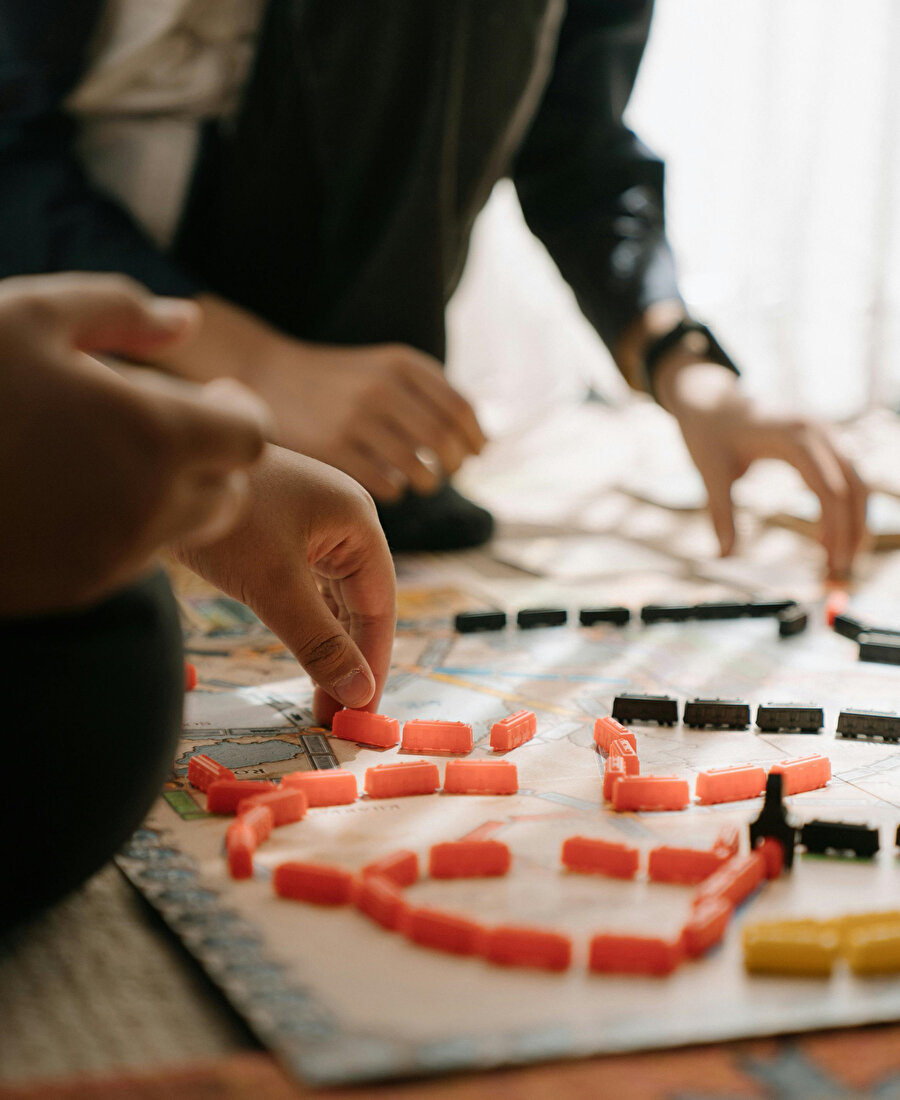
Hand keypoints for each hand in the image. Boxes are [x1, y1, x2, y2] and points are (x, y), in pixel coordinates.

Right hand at [0, 274, 271, 615]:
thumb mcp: (29, 315)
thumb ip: (121, 311)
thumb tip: (186, 320)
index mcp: (154, 435)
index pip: (249, 438)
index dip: (237, 415)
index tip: (211, 397)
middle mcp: (150, 507)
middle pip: (229, 491)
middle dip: (212, 458)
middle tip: (168, 425)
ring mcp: (114, 556)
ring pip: (186, 528)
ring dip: (173, 493)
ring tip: (112, 453)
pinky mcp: (78, 589)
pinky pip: (135, 556)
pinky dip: (128, 524)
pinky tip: (75, 490)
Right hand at [147, 294, 486, 499]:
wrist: (268, 374)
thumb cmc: (339, 381)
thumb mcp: (385, 367)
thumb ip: (430, 392)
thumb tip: (480, 442)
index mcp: (401, 364)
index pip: (461, 410)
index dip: (475, 438)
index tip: (476, 452)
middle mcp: (383, 388)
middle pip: (446, 444)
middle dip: (455, 465)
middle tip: (449, 471)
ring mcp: (356, 420)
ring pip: (420, 472)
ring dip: (428, 483)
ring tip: (420, 480)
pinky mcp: (333, 449)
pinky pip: (387, 486)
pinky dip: (395, 490)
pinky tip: (387, 481)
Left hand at [172, 446, 395, 724]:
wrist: (160, 468)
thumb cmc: (228, 515)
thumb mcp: (275, 583)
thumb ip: (319, 641)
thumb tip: (359, 694)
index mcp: (356, 522)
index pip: (380, 604)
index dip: (375, 660)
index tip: (366, 711)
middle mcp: (342, 523)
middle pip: (360, 604)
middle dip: (351, 660)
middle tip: (338, 718)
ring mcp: (312, 528)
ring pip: (333, 600)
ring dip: (329, 648)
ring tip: (321, 702)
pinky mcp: (282, 537)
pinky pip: (308, 590)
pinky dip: (307, 627)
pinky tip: (304, 661)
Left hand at [655, 358, 867, 578]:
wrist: (709, 398)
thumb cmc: (708, 432)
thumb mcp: (710, 473)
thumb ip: (721, 514)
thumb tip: (724, 556)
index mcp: (794, 435)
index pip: (829, 488)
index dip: (835, 528)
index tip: (830, 562)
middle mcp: (819, 431)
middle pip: (854, 487)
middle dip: (853, 531)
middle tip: (841, 571)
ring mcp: (825, 434)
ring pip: (858, 482)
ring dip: (856, 522)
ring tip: (842, 560)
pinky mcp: (823, 441)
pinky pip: (847, 476)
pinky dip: (847, 507)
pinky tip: (833, 537)